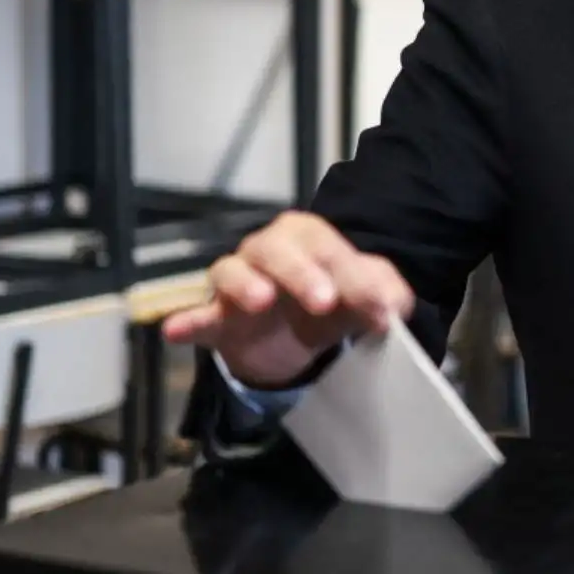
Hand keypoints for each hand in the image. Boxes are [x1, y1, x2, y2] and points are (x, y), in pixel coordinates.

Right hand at [162, 210, 414, 388]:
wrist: (297, 337)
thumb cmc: (330, 302)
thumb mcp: (363, 298)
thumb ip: (385, 294)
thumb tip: (396, 306)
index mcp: (309, 237)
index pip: (330, 250)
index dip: (356, 280)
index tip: (380, 312)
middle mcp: (268, 250)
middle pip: (277, 251)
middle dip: (301, 273)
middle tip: (324, 301)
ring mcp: (237, 282)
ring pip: (231, 271)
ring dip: (245, 284)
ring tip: (261, 301)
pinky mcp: (216, 319)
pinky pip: (197, 315)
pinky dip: (187, 320)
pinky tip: (177, 329)